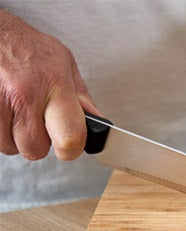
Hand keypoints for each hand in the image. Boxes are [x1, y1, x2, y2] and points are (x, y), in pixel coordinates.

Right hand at [0, 10, 98, 160]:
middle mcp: (24, 95)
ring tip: (18, 111)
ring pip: (10, 146)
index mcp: (54, 85)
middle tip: (37, 121)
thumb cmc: (27, 47)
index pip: (70, 137)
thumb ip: (81, 98)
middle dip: (37, 141)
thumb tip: (98, 123)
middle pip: (35, 149)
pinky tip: (5, 110)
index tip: (70, 148)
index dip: (71, 149)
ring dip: (14, 136)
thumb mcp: (64, 64)